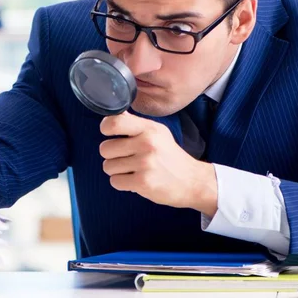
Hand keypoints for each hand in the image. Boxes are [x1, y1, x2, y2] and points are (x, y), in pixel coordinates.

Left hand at [100, 112, 217, 215]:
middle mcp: (147, 143)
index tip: (109, 134)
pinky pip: (115, 181)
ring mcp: (145, 163)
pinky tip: (135, 180)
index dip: (106, 128)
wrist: (192, 181)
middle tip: (125, 158)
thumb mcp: (157, 133)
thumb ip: (135, 124)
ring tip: (133, 169)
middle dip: (111, 155)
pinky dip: (122, 183)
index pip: (114, 122)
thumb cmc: (170, 156)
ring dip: (117, 170)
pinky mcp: (143, 182)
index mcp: (149, 129)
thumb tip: (115, 114)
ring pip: (108, 166)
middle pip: (105, 148)